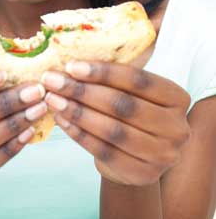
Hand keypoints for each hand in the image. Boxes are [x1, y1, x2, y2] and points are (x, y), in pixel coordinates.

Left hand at [41, 61, 190, 185]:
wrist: (138, 155)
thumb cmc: (132, 111)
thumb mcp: (132, 91)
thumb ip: (113, 75)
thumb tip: (72, 57)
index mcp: (177, 97)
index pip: (138, 80)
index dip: (103, 72)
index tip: (71, 65)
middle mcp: (176, 127)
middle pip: (123, 105)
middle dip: (82, 91)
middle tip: (53, 81)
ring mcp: (163, 155)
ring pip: (112, 130)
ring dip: (77, 112)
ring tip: (52, 99)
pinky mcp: (143, 174)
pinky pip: (104, 151)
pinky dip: (78, 134)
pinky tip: (61, 120)